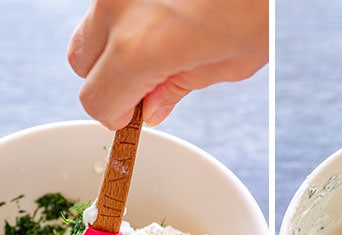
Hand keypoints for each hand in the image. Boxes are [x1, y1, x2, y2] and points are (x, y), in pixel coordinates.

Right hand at [68, 0, 268, 128]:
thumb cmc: (261, 4)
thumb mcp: (229, 62)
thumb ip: (179, 87)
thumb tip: (151, 108)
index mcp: (141, 46)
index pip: (96, 100)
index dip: (116, 115)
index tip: (133, 116)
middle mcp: (118, 8)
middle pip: (81, 62)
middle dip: (109, 80)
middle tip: (148, 84)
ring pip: (91, 27)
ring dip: (114, 45)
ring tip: (162, 46)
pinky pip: (110, 3)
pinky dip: (126, 18)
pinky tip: (163, 20)